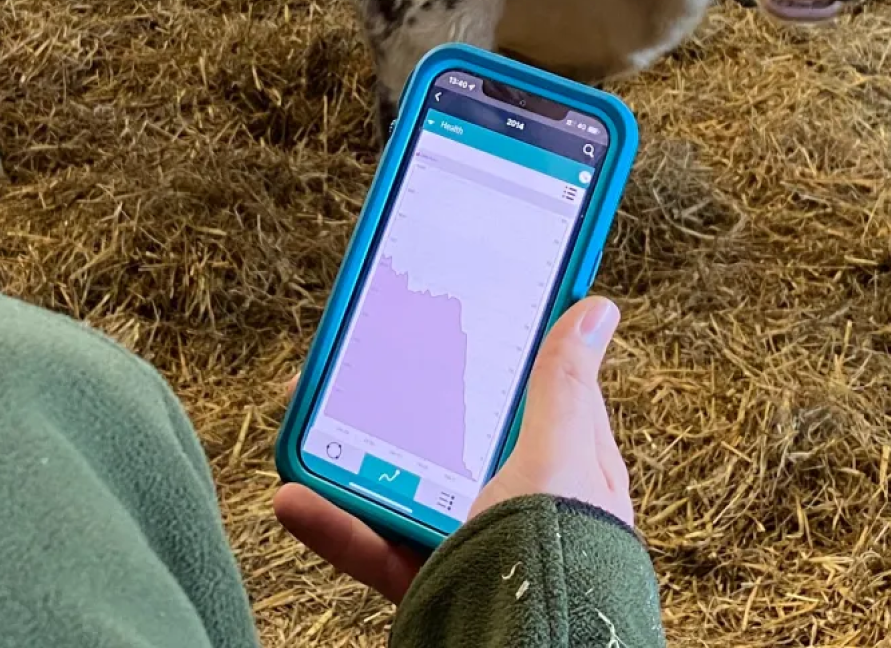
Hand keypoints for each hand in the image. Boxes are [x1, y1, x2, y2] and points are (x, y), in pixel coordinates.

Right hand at [274, 296, 632, 602]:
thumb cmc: (563, 556)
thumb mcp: (559, 457)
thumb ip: (561, 389)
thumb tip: (595, 309)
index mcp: (564, 466)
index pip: (525, 391)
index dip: (486, 352)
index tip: (442, 314)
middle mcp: (517, 501)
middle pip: (448, 434)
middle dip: (393, 398)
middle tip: (350, 363)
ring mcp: (471, 540)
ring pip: (398, 484)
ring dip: (346, 456)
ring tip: (303, 423)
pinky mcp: (429, 580)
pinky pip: (372, 546)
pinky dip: (333, 525)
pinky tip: (294, 499)